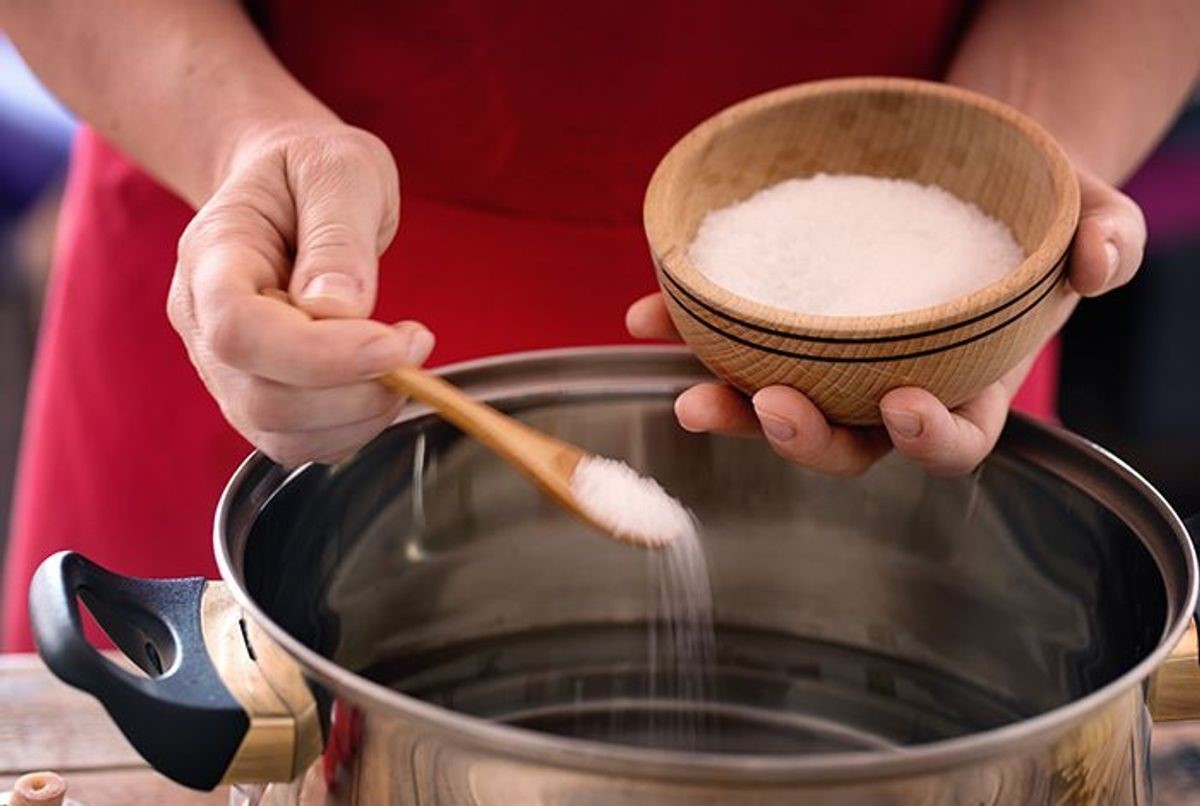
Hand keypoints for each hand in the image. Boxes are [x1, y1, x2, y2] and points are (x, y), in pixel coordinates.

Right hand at [167, 124, 431, 466]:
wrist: (288, 184)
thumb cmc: (311, 169)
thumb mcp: (340, 170)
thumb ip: (338, 236)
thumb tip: (339, 310)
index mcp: (211, 258)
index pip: (240, 332)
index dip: (320, 356)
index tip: (395, 343)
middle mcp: (203, 324)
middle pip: (264, 398)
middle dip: (357, 389)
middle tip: (414, 343)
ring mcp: (225, 369)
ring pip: (283, 433)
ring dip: (362, 413)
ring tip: (402, 357)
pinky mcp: (259, 397)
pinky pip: (301, 444)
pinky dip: (354, 426)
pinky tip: (380, 380)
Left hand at [627, 168, 1144, 475]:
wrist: (970, 172)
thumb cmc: (1034, 208)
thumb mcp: (1089, 210)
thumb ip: (1107, 238)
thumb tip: (1098, 260)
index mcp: (969, 382)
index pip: (952, 442)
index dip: (927, 440)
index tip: (900, 407)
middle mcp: (891, 388)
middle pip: (847, 445)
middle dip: (806, 438)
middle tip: (770, 405)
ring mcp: (832, 363)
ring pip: (779, 409)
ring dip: (731, 409)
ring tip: (689, 391)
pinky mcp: (785, 326)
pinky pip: (734, 343)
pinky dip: (688, 333)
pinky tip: (646, 316)